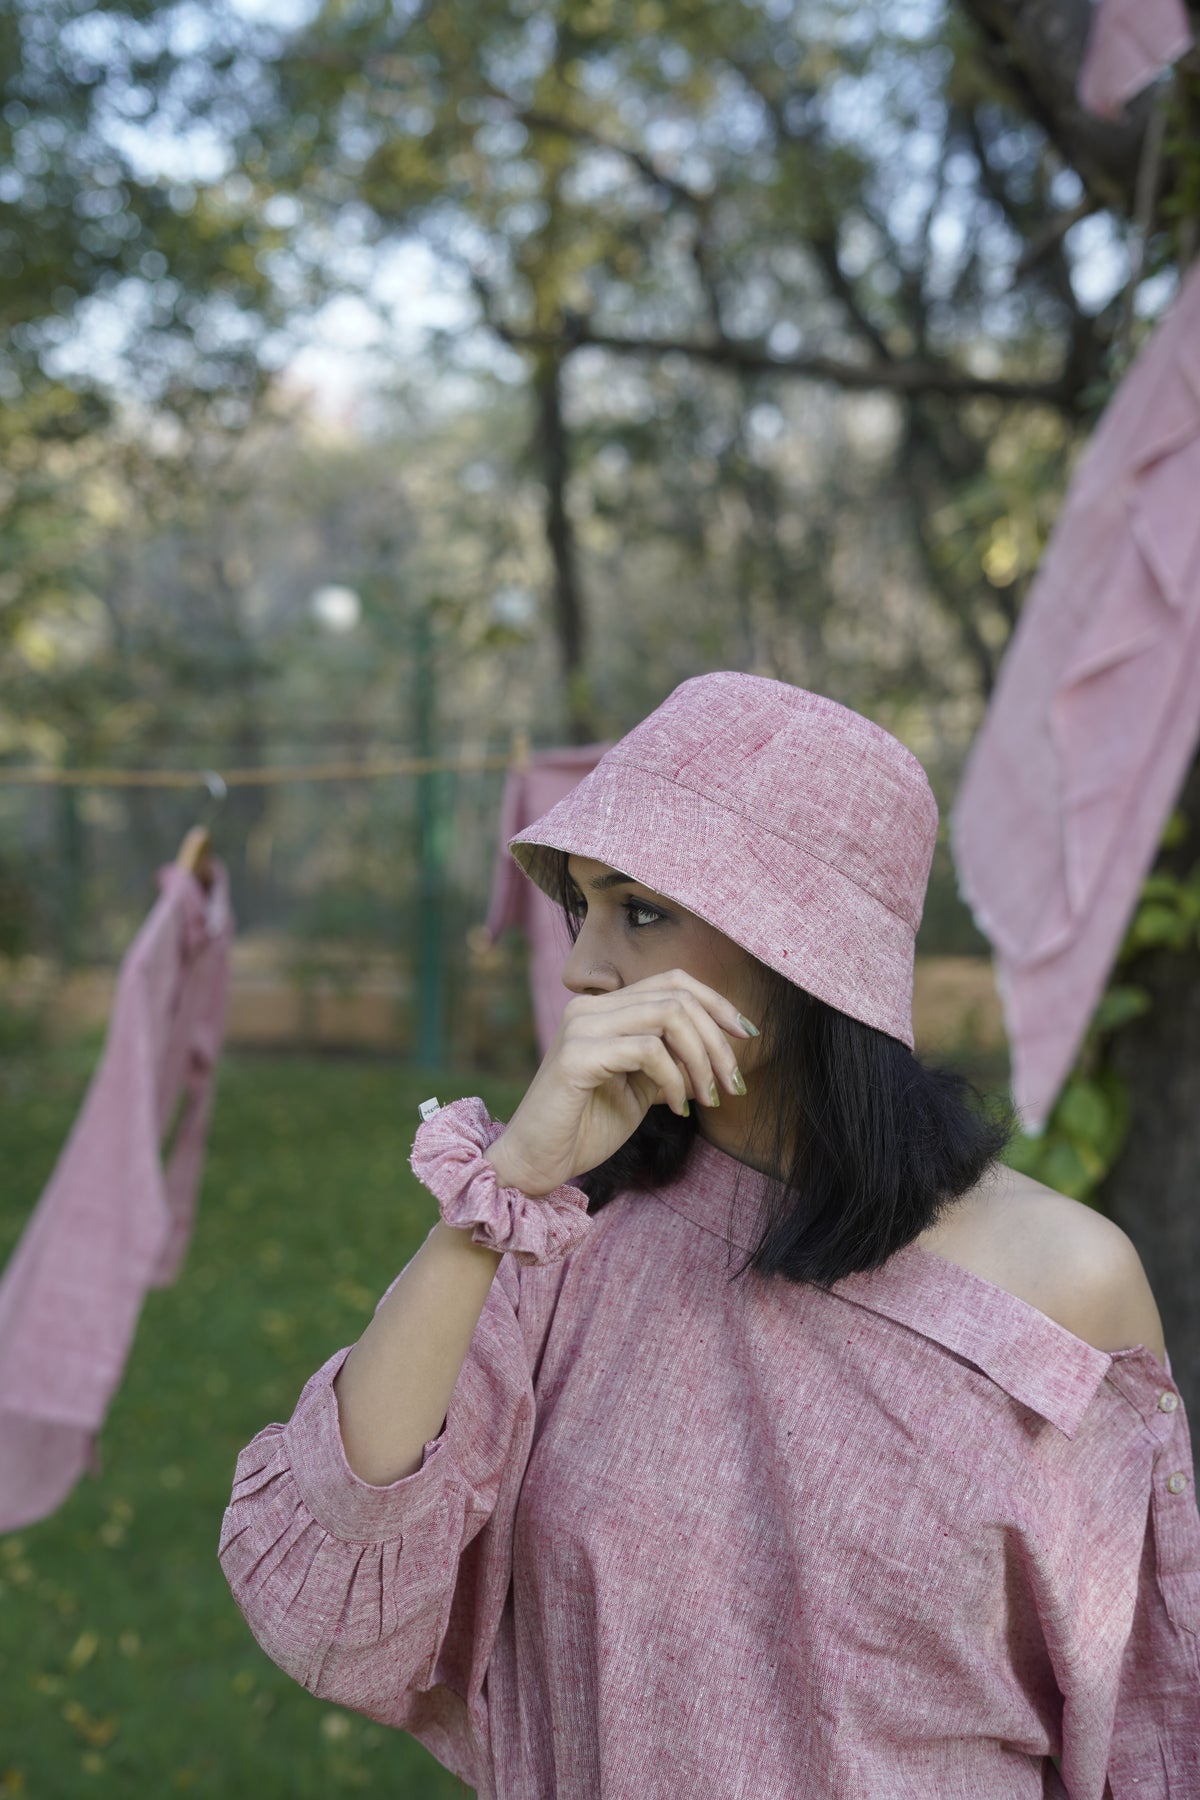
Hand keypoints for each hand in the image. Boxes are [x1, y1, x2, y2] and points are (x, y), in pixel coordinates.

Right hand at [484, 969, 753, 1195]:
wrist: (535, 1165)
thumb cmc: (585, 1128)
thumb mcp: (639, 1087)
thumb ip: (668, 1060)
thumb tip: (717, 1049)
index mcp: (603, 1009)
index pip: (672, 981)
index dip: (716, 1002)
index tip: (746, 1037)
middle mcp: (589, 1007)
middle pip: (677, 995)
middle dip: (717, 1039)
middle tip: (732, 1084)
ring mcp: (580, 1027)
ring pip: (669, 1016)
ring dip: (702, 1059)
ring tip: (708, 1097)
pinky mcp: (576, 1056)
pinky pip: (648, 1050)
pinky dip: (675, 1078)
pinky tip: (678, 1108)